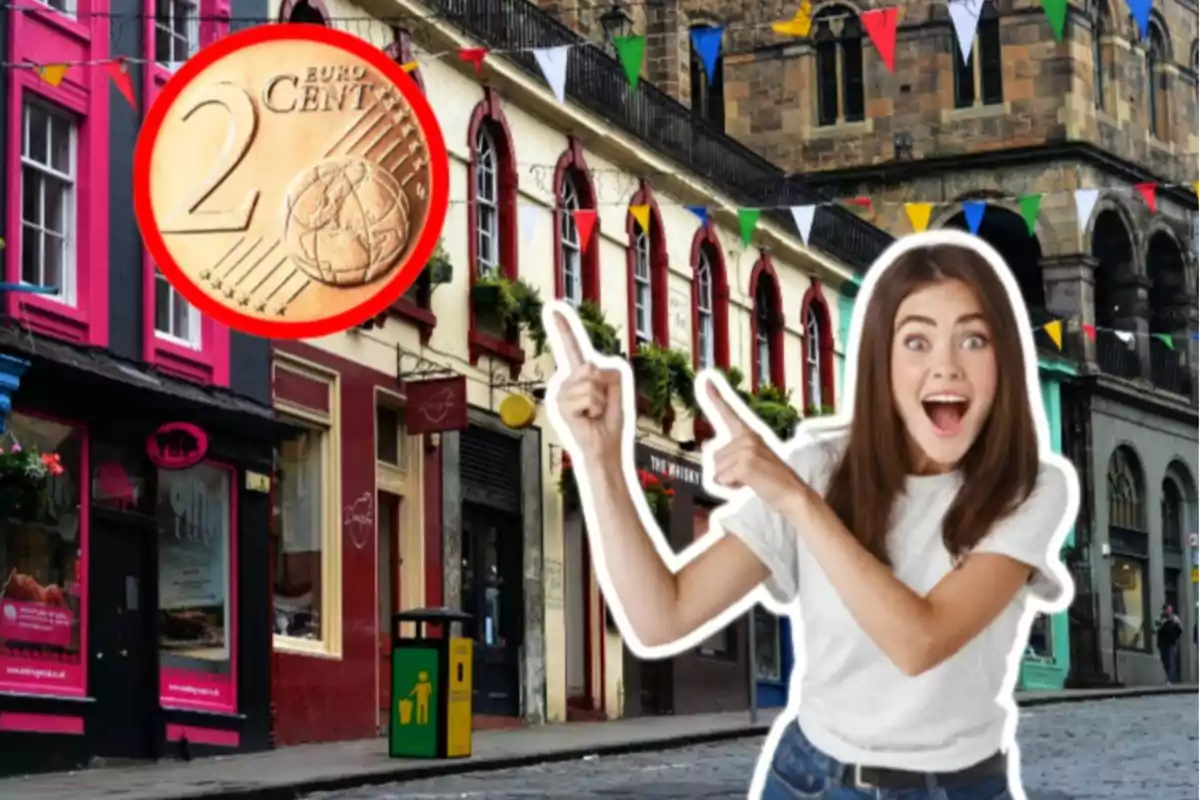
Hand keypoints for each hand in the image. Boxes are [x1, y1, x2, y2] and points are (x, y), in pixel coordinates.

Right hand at [548, 308, 625, 460]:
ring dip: (600, 400)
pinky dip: (596, 409)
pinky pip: (589, 396)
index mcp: (579, 376)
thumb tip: (590, 367)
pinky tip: (588, 420)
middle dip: (604, 387)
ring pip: (591, 381)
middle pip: (591, 366)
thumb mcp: (617, 389)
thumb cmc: (609, 422)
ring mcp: (561, 394)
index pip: (571, 347)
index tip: (552, 308)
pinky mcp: (561, 406)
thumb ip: (610, 370)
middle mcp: (566, 382)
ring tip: (594, 414)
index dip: (563, 328)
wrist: (603, 449)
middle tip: (599, 407)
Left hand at [706, 380, 807, 511]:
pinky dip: (731, 486)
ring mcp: (746, 450)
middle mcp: (747, 438)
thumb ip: (731, 452)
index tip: (706, 382)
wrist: (793, 494)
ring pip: (717, 469)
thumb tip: (706, 446)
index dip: (716, 399)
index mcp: (749, 434)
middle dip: (725, 470)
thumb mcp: (751, 459)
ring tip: (750, 479)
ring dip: (728, 479)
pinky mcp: (745, 464)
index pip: (729, 414)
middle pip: (714, 455)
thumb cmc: (771, 480)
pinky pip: (722, 478)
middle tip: (747, 474)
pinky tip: (748, 484)